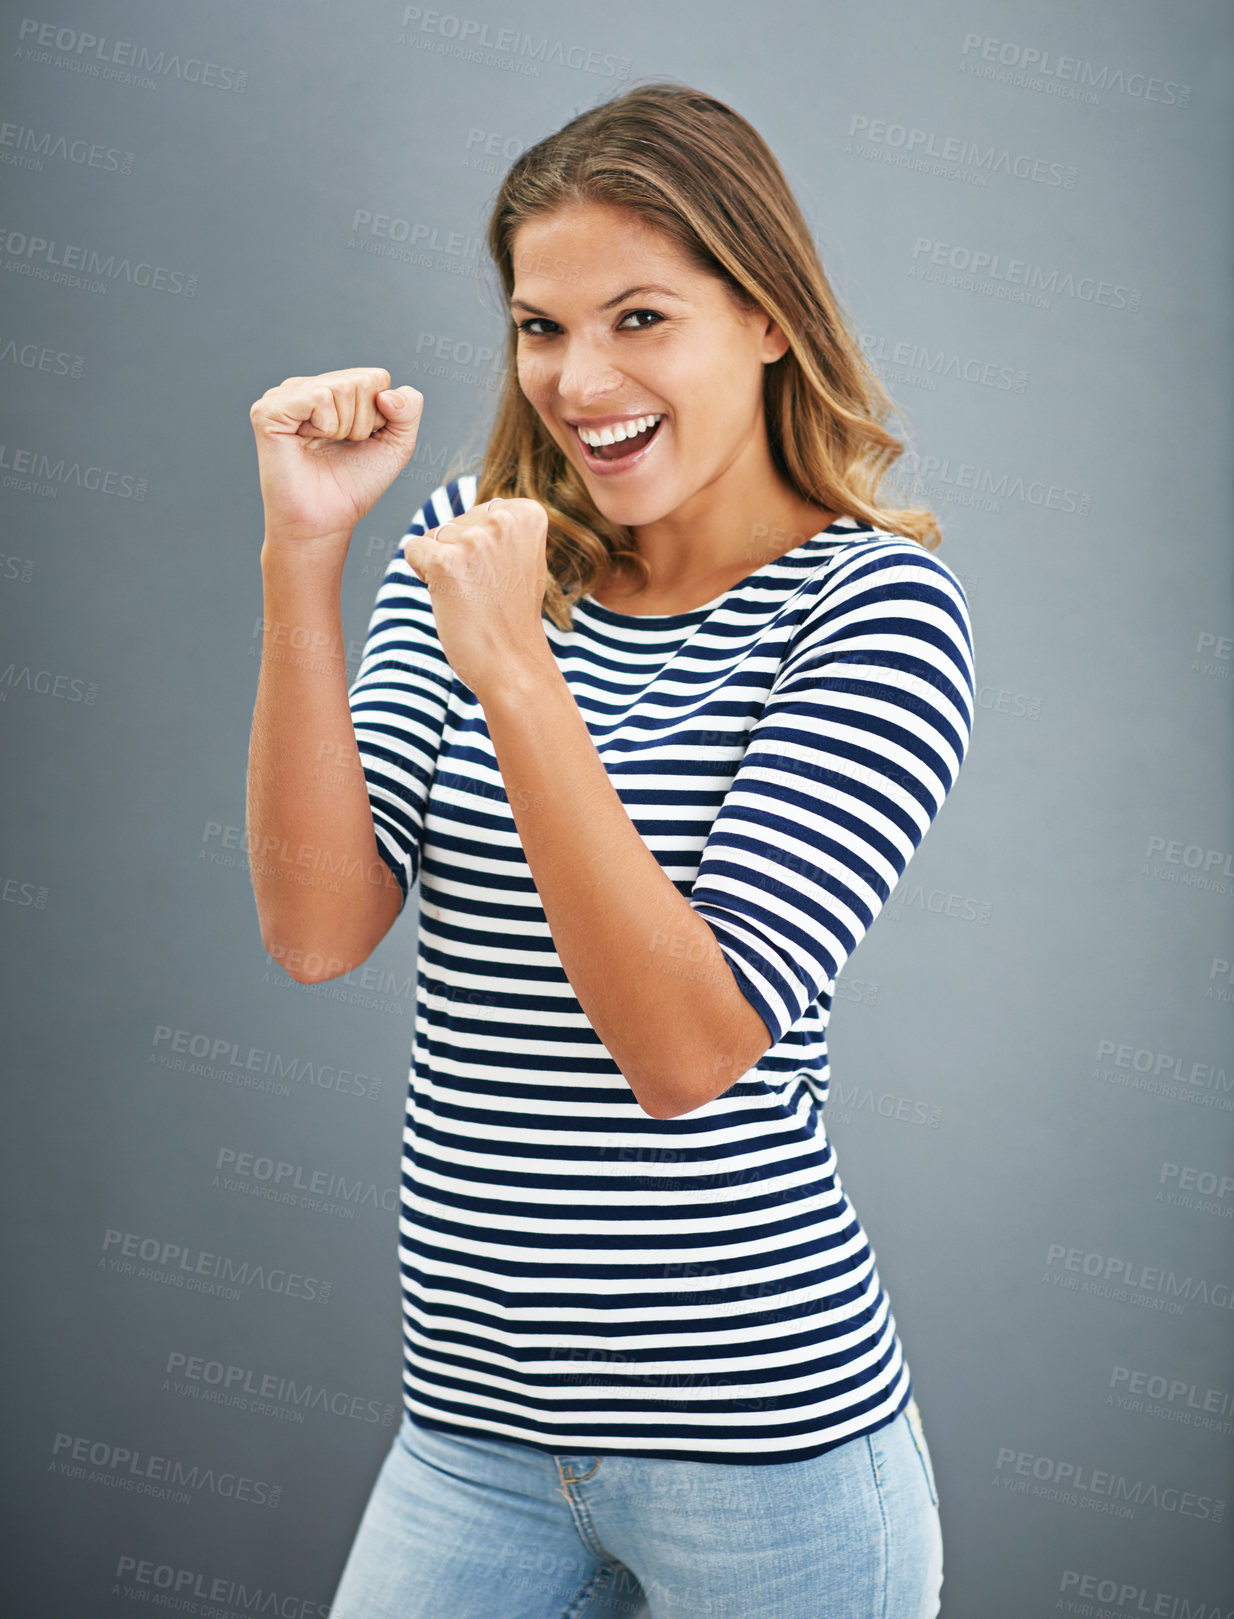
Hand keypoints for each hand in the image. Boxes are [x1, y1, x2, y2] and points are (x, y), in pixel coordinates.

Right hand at [249, 367, 423, 546]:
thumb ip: (408, 410)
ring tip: (323, 445)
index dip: (379, 417)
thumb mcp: (396, 445)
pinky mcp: (269, 410)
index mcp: (331, 389)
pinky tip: (307, 441)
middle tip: (340, 446)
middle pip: (362, 381)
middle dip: (363, 423)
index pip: (376, 378)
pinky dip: (325, 426)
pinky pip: (319, 397)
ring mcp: (285, 395)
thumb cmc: (354, 485)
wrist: (326, 520)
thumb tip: (386, 392)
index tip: (359, 442)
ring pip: (342, 387)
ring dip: (345, 427)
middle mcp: (307, 387)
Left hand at [401, 497, 551, 701]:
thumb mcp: (522, 557)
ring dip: (442, 566)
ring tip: (471, 595)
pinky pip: (413, 550)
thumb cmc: (513, 616)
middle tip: (485, 590)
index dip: (480, 546)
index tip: (501, 574)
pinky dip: (423, 574)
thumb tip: (479, 509)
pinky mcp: (446, 561)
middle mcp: (503, 519)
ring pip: (433, 536)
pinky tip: (450, 596)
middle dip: (459, 553)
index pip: (479, 511)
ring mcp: (475, 539)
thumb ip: (502, 528)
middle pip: (454, 522)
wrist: (512, 662)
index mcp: (527, 513)